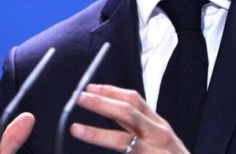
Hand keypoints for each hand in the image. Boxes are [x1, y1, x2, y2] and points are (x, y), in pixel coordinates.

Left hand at [71, 84, 188, 152]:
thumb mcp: (159, 138)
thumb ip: (138, 127)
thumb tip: (111, 111)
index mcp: (157, 124)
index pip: (133, 101)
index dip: (110, 92)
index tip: (90, 88)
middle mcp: (158, 134)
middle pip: (127, 113)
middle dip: (102, 104)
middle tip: (80, 99)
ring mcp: (155, 151)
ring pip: (122, 140)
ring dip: (97, 134)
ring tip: (77, 129)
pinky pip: (128, 152)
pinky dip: (107, 144)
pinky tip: (93, 143)